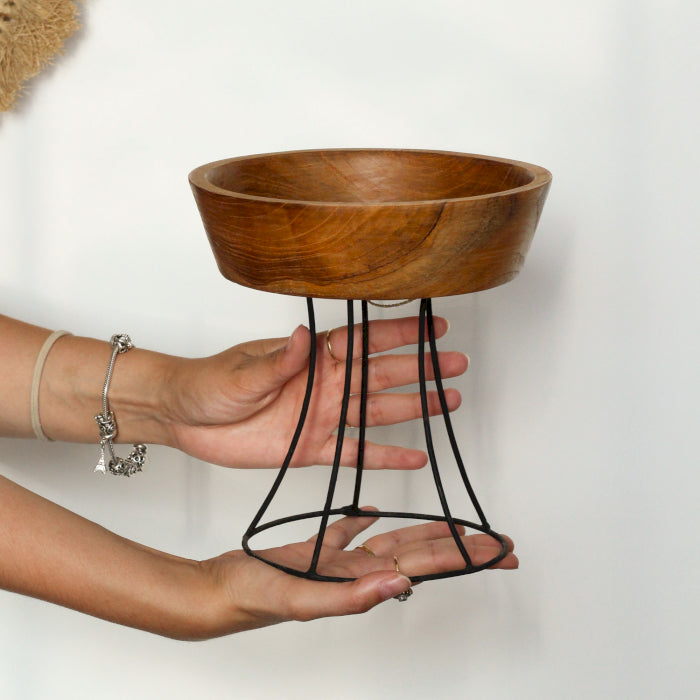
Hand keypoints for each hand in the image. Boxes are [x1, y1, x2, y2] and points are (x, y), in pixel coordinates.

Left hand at [162, 316, 467, 468]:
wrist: (185, 420)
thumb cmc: (209, 384)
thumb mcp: (242, 372)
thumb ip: (277, 361)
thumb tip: (304, 338)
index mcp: (311, 358)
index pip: (363, 342)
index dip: (400, 334)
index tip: (434, 328)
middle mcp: (324, 385)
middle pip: (383, 375)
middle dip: (421, 370)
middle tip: (456, 365)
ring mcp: (322, 417)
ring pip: (378, 412)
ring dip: (414, 408)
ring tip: (449, 401)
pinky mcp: (312, 449)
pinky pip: (356, 454)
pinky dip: (385, 457)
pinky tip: (413, 457)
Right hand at [199, 510, 517, 636]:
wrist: (219, 591)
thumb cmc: (253, 598)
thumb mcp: (301, 598)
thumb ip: (349, 596)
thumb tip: (398, 585)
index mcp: (359, 582)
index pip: (425, 567)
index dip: (464, 557)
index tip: (498, 550)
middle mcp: (356, 572)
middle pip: (419, 555)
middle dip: (460, 547)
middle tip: (496, 541)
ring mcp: (337, 561)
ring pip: (390, 541)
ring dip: (423, 533)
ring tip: (453, 527)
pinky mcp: (316, 549)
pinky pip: (347, 530)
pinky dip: (363, 520)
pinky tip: (373, 511)